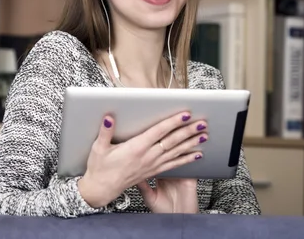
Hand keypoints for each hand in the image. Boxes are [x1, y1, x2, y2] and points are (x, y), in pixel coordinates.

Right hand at [78, 112, 206, 208]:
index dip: (173, 122)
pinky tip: (197, 154)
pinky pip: (174, 165)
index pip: (158, 132)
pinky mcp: (153, 171)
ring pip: (176, 152)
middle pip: (172, 141)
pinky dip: (186, 159)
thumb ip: (105, 132)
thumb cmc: (99, 168)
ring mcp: (152, 165)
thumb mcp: (98, 148)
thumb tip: (109, 117)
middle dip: (188, 131)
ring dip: (191, 143)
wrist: (101, 189)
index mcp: (136, 148)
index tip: (185, 114)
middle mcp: (147, 157)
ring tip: (204, 135)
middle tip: (202, 123)